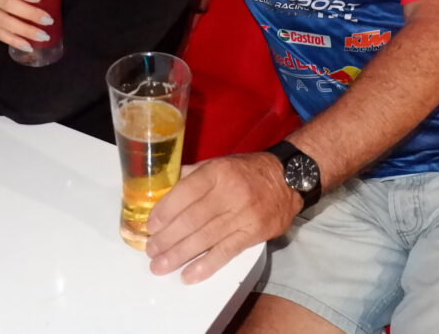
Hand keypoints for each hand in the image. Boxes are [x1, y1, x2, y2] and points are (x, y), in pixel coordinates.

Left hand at [145, 152, 300, 283]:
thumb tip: (160, 190)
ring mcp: (243, 215)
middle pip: (192, 219)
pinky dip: (206, 265)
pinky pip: (226, 252)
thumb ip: (190, 176)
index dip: (166, 210)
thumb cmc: (246, 171)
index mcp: (218, 171)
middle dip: (167, 237)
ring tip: (160, 265)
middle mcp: (230, 193)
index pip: (186, 192)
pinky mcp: (253, 234)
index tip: (150, 225)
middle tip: (151, 250)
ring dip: (179, 254)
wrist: (287, 180)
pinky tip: (188, 275)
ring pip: (205, 238)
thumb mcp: (218, 163)